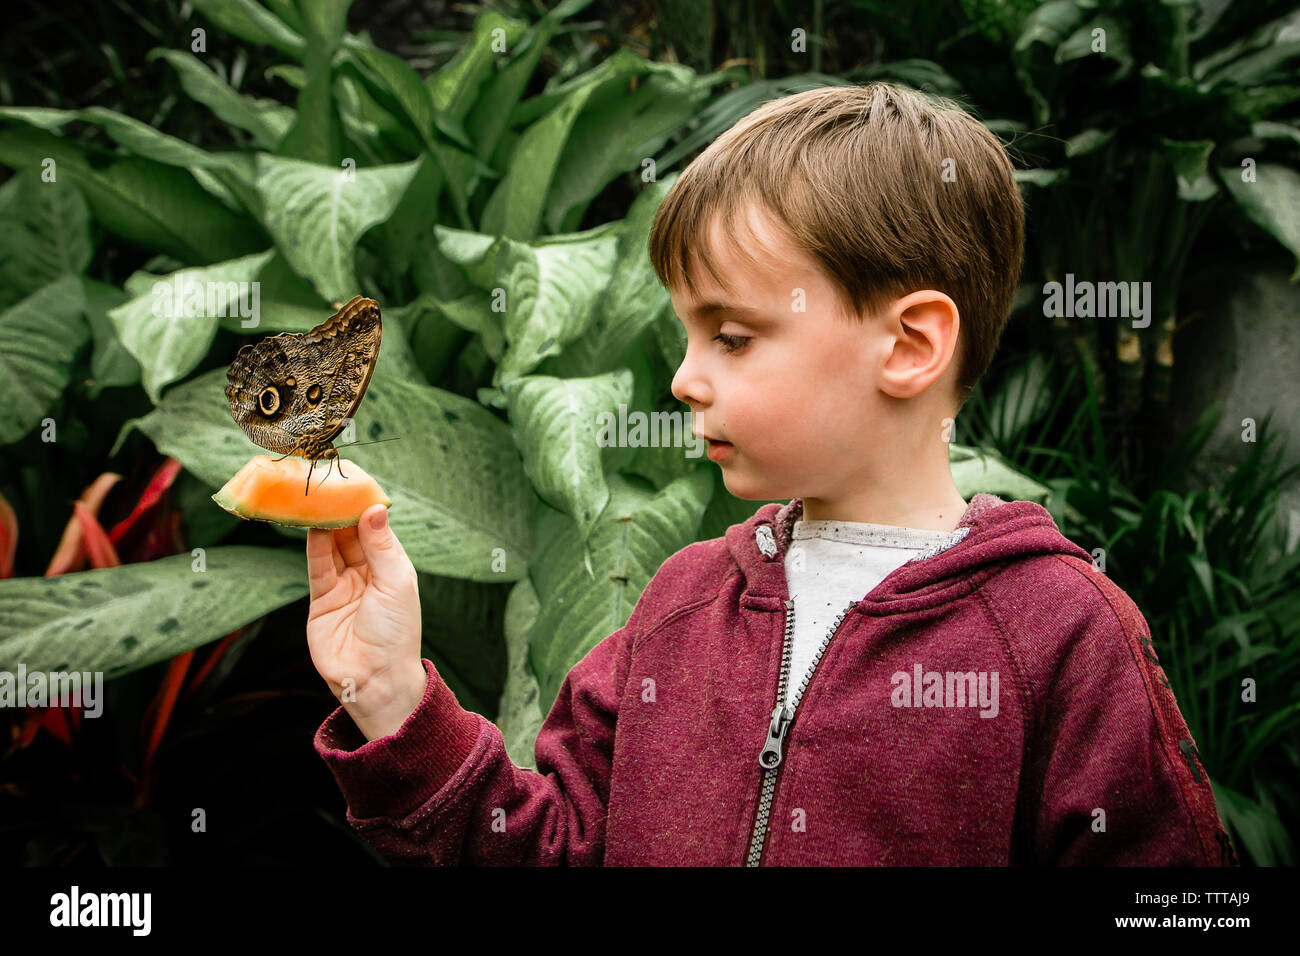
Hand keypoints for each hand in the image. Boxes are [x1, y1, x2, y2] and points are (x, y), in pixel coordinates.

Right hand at [306, 503, 426, 739]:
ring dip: (325, 523)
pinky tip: (311, 524)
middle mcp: (369, 573)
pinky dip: (314, 545)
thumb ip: (381, 546)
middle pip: (352, 534)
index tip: (354, 483)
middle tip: (329, 484)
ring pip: (332, 546)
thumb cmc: (395, 632)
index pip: (377, 529)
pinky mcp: (322, 599)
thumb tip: (374, 508)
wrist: (373, 679)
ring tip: (317, 498)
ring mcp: (344, 585)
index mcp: (393, 568)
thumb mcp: (395, 583)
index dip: (366, 507)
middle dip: (341, 510)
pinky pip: (317, 566)